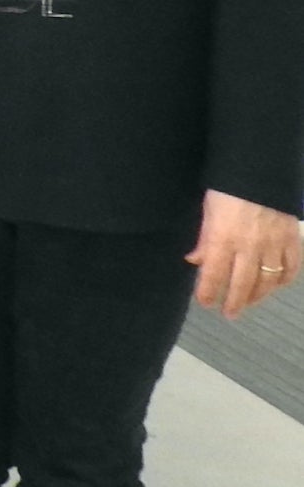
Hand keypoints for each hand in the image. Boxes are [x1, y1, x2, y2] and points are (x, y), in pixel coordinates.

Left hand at [188, 188, 301, 318]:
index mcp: (224, 238)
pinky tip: (275, 285)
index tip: (204, 302)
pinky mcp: (292, 241)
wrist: (261, 172)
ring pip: (268, 281)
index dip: (208, 291)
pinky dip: (283, 280)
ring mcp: (274, 245)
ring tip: (248, 304)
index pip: (214, 274)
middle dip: (234, 301)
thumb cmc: (227, 188)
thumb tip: (195, 261)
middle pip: (243, 283)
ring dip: (258, 296)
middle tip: (228, 314)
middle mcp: (249, 247)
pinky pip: (291, 268)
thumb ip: (204, 239)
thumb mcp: (208, 211)